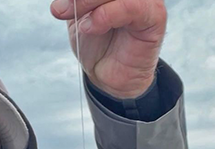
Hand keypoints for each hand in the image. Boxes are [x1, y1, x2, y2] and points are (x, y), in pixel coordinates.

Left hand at [50, 0, 166, 98]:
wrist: (108, 75)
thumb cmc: (96, 41)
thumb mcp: (77, 11)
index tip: (59, 4)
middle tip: (59, 10)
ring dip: (88, 3)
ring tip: (80, 24)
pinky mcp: (154, 15)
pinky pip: (132, 6)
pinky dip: (106, 15)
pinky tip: (91, 27)